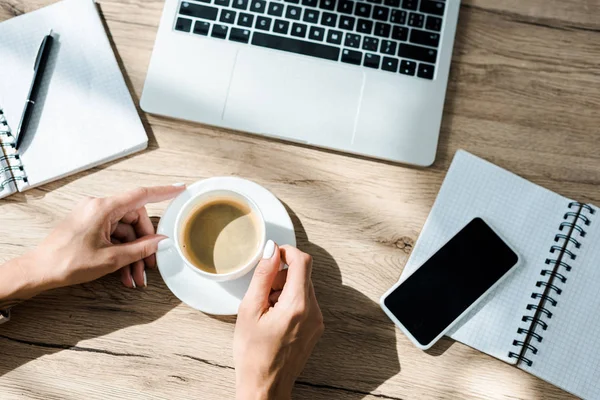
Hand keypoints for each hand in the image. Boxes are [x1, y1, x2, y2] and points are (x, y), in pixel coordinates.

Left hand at [25, 184, 184, 292]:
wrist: (39, 271)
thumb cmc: (66, 262)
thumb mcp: (110, 259)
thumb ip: (140, 248)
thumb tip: (160, 242)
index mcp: (103, 208)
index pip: (141, 195)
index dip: (164, 191)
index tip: (180, 188)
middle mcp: (98, 207)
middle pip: (135, 219)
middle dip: (145, 243)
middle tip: (150, 262)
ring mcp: (94, 217)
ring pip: (125, 232)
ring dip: (133, 254)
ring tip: (136, 276)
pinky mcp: (90, 227)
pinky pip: (114, 237)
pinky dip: (121, 253)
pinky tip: (125, 273)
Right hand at [234, 242, 323, 399]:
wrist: (265, 387)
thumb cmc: (253, 354)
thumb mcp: (250, 310)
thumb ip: (263, 276)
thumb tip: (272, 250)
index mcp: (298, 305)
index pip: (302, 261)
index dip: (286, 251)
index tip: (272, 255)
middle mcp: (313, 311)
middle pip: (302, 274)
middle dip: (281, 275)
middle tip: (262, 292)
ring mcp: (317, 321)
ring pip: (303, 288)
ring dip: (284, 289)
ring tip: (266, 309)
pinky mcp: (315, 328)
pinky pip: (305, 303)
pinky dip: (290, 301)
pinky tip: (274, 318)